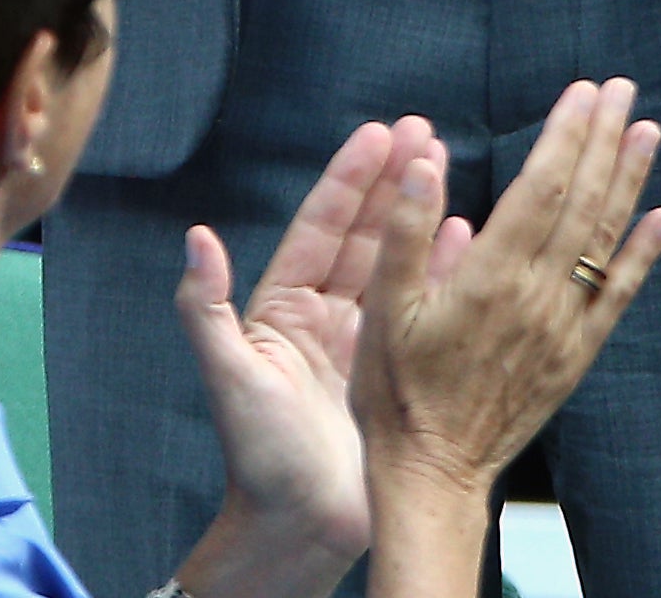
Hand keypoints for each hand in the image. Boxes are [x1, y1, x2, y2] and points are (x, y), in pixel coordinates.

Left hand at [175, 118, 424, 595]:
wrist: (300, 528)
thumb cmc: (258, 458)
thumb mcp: (229, 376)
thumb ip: (206, 309)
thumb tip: (196, 238)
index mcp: (284, 307)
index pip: (320, 227)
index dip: (348, 179)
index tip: (377, 134)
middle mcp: (326, 315)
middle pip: (363, 232)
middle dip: (390, 180)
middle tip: (424, 131)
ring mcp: (365, 341)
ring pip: (395, 261)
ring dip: (417, 213)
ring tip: (445, 167)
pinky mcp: (396, 368)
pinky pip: (422, 305)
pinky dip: (441, 268)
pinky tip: (463, 233)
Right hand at [353, 80, 660, 510]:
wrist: (433, 474)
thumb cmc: (397, 393)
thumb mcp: (381, 311)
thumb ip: (405, 234)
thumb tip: (424, 163)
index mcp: (489, 278)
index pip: (539, 189)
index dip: (565, 136)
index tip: (584, 93)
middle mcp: (536, 296)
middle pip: (580, 202)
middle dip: (602, 140)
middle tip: (622, 89)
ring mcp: (562, 326)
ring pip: (604, 239)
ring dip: (629, 181)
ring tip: (647, 131)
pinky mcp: (575, 354)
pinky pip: (618, 295)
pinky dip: (644, 254)